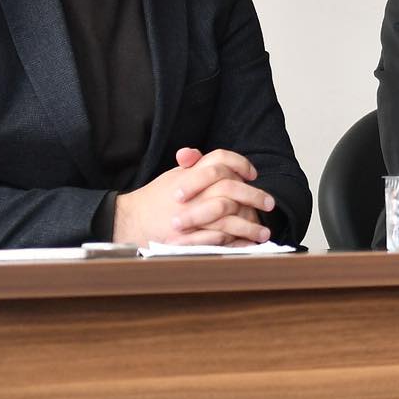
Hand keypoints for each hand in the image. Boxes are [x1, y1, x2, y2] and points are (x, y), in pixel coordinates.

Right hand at [113, 147, 275, 244]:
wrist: (128, 221)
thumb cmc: (154, 199)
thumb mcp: (172, 177)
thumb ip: (192, 166)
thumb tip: (201, 154)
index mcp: (189, 174)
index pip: (221, 160)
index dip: (241, 164)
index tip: (253, 175)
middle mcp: (190, 194)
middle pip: (230, 188)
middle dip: (254, 196)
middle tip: (269, 203)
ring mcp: (188, 217)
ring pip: (228, 218)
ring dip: (249, 225)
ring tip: (264, 232)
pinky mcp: (186, 239)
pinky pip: (217, 239)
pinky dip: (235, 242)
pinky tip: (246, 244)